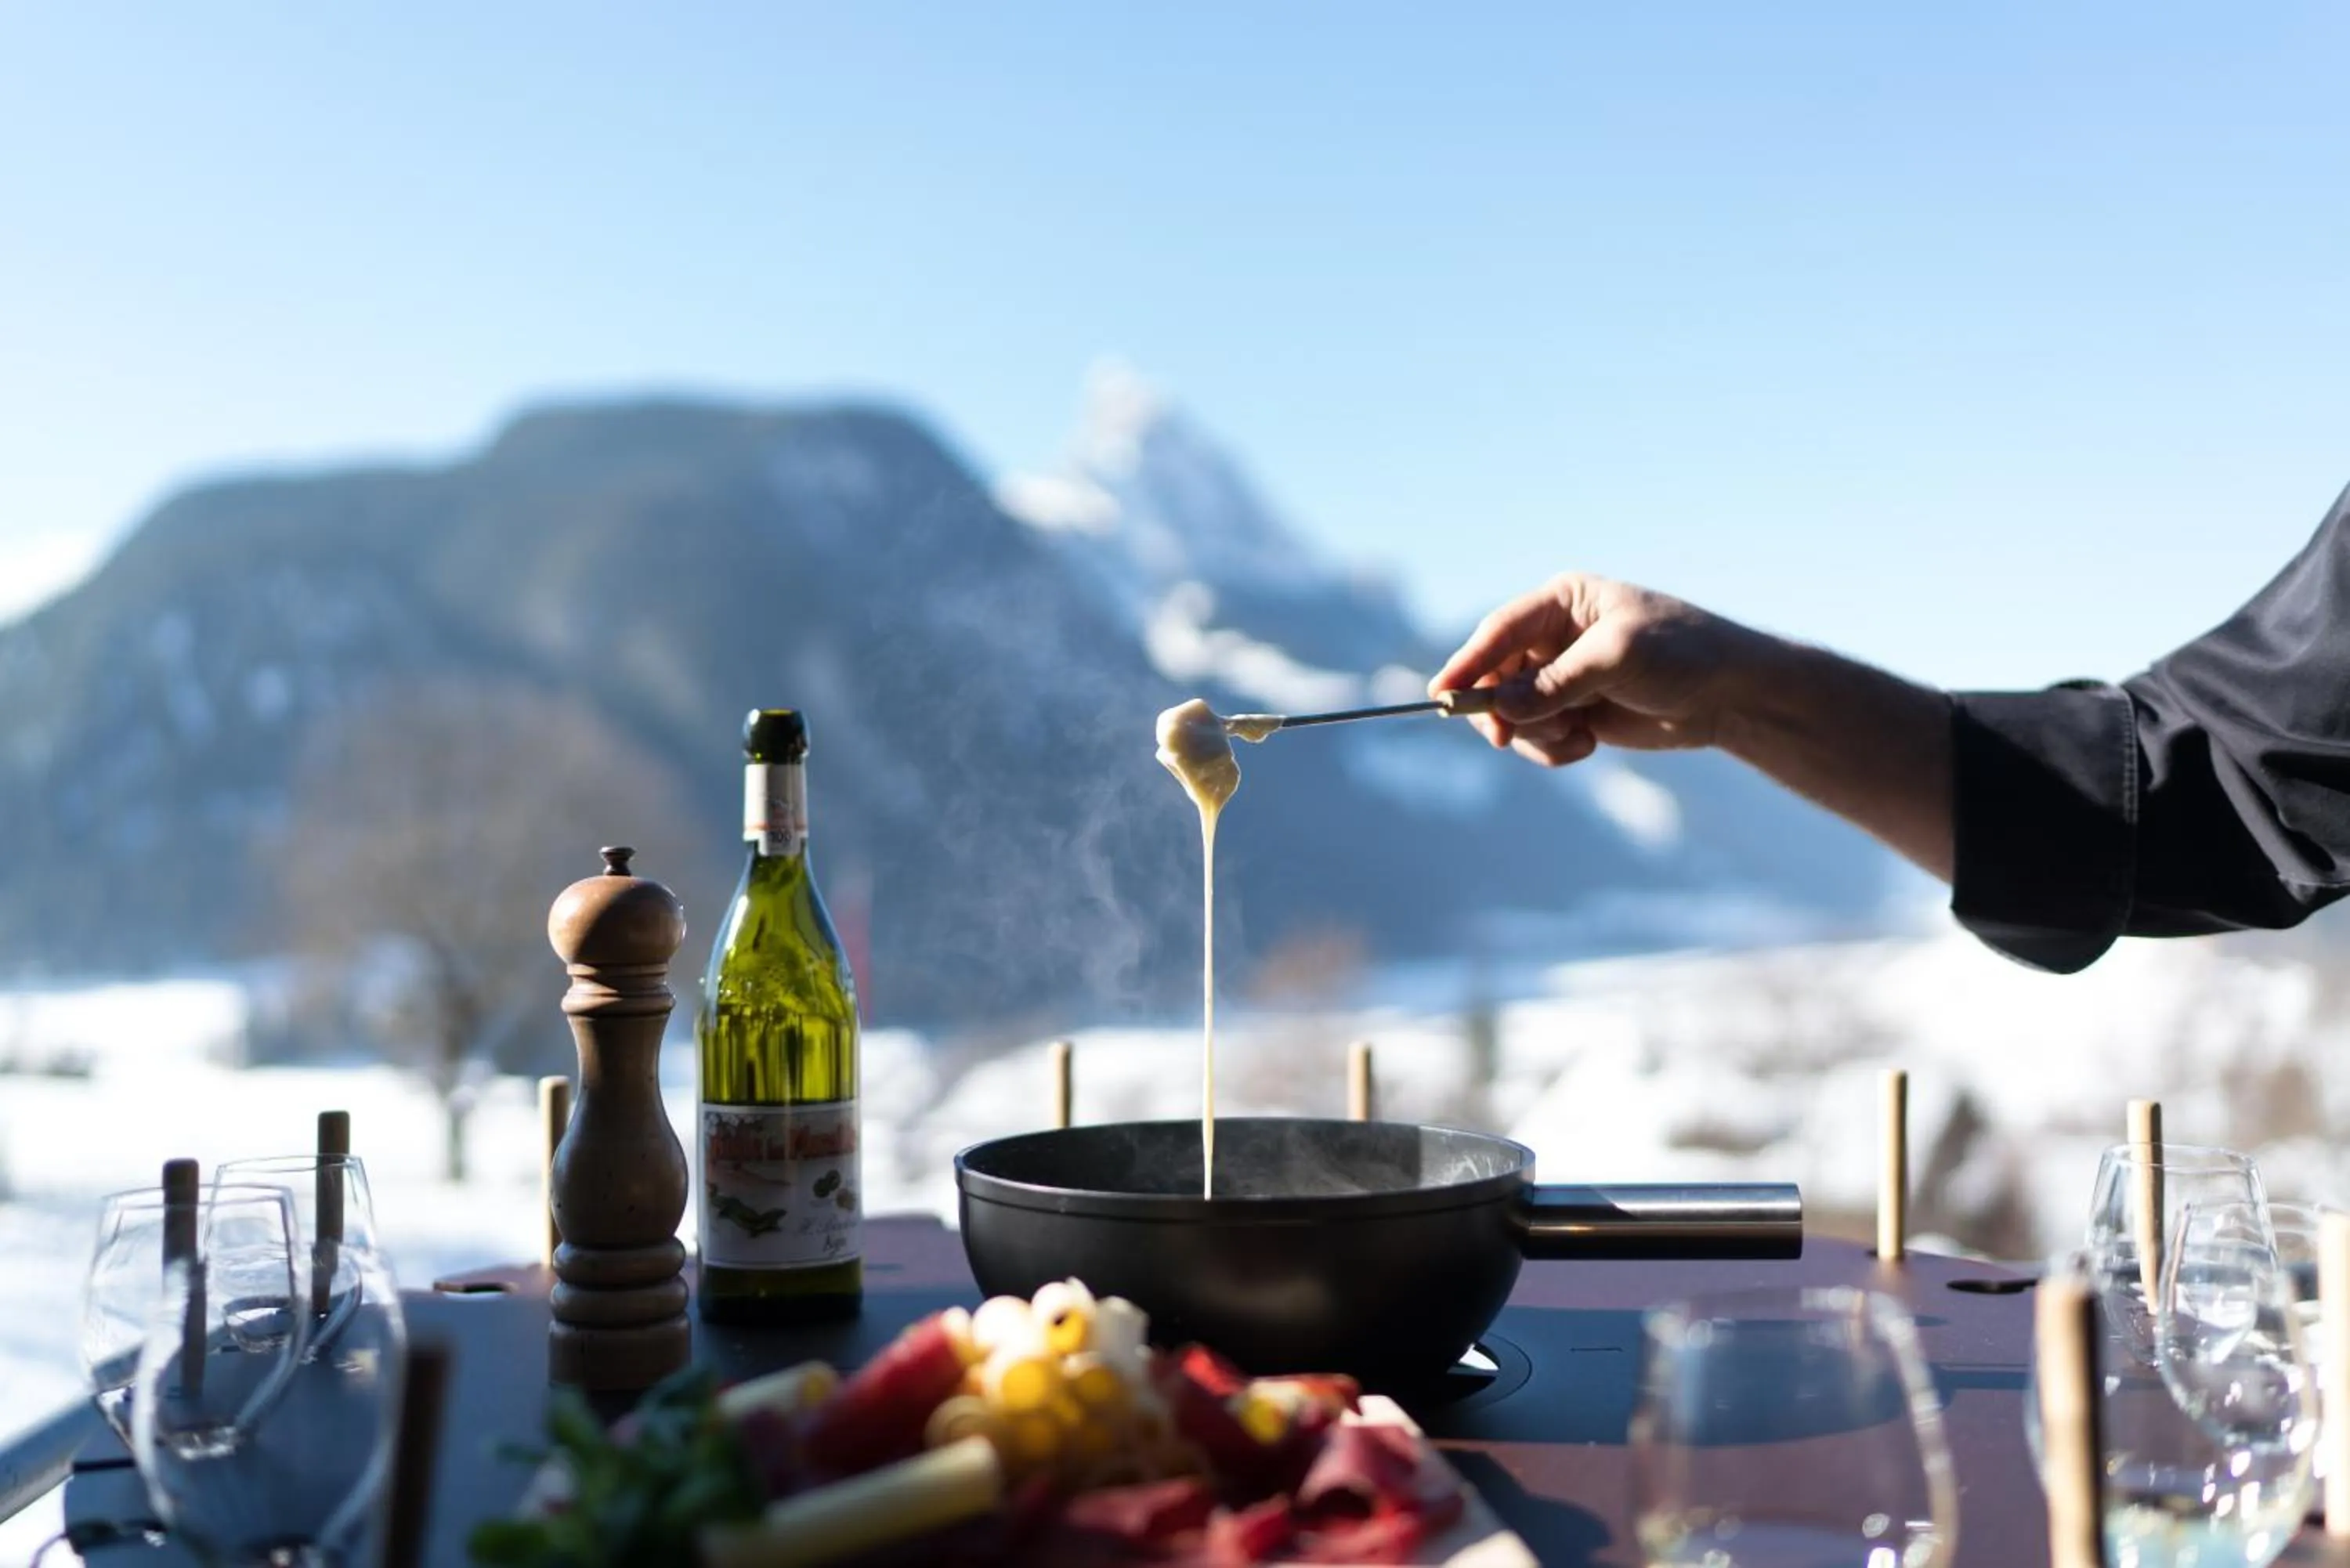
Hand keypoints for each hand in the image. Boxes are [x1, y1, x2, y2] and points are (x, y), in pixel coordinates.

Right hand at [1428, 574, 1752, 766]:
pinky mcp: (1576, 713)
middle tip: (1503, 736)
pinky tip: (1587, 745)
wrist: (1732, 693)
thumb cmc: (1683, 653)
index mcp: (1561, 602)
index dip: (1467, 664)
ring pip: (1513, 713)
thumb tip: (1501, 709)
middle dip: (1500, 709)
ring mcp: (1563, 677)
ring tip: (1575, 737)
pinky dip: (1553, 749)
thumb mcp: (1617, 657)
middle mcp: (1554, 637)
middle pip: (1495, 676)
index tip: (1442, 696)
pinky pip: (1537, 738)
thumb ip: (1556, 684)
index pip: (1498, 631)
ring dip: (1535, 733)